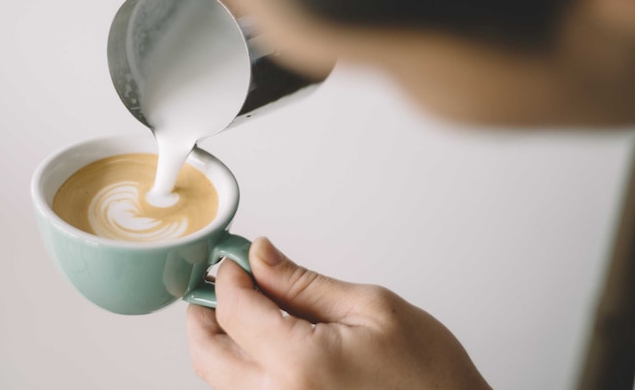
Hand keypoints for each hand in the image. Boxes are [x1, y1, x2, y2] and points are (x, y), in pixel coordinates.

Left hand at [187, 237, 491, 389]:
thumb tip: (260, 256)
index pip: (233, 311)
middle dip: (205, 311)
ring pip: (220, 378)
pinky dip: (241, 365)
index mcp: (300, 364)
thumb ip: (303, 283)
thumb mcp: (370, 307)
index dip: (228, 277)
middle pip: (208, 354)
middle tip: (225, 282)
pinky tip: (265, 341)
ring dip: (222, 339)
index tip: (237, 259)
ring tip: (249, 307)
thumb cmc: (428, 373)